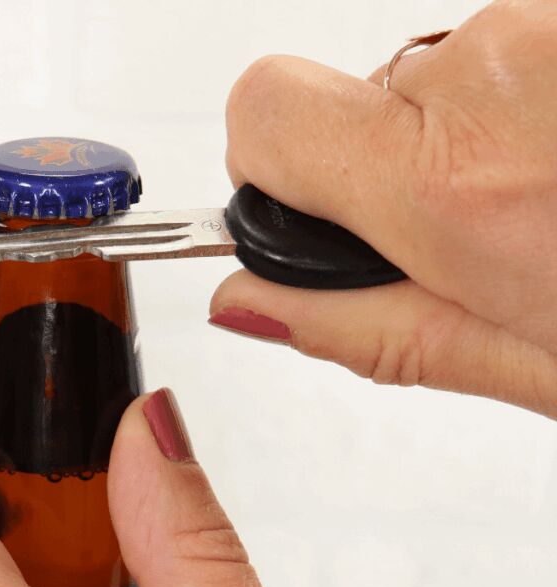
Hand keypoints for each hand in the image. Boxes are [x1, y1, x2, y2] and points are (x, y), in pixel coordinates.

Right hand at [213, 0, 556, 418]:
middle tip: (491, 237)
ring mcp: (544, 26)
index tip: (319, 210)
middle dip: (397, 170)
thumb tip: (246, 299)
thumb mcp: (531, 366)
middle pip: (356, 101)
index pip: (265, 110)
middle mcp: (494, 72)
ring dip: (476, 143)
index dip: (269, 164)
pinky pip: (510, 57)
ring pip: (442, 81)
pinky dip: (530, 111)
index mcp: (455, 183)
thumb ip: (368, 329)